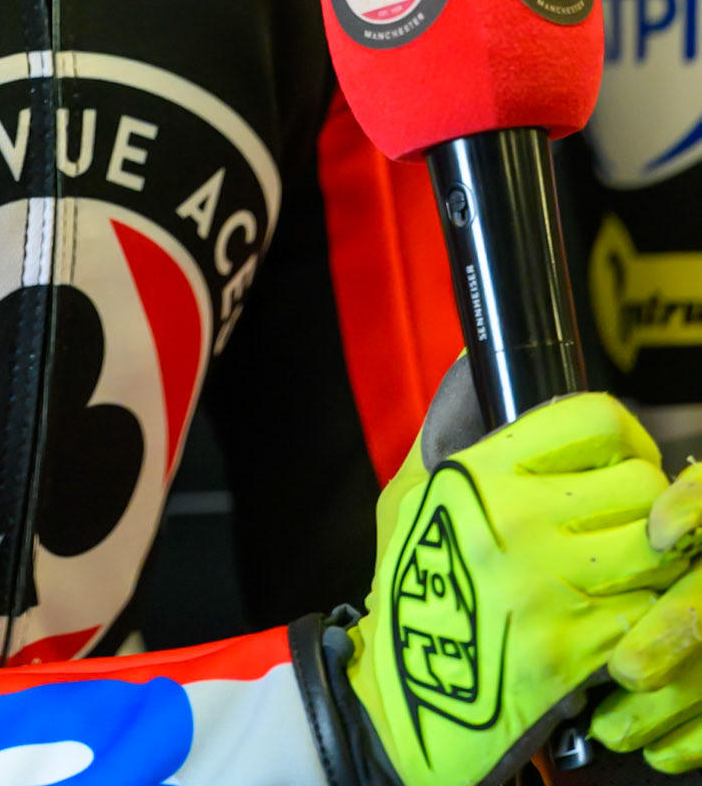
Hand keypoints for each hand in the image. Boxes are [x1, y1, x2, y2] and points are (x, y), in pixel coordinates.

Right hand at [345, 394, 682, 785]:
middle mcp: (521, 523)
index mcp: (482, 475)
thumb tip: (470, 355)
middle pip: (640, 485)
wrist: (399, 700)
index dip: (624, 431)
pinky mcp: (576, 654)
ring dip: (652, 561)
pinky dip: (641, 616)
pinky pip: (646, 616)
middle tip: (626, 517)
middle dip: (644, 500)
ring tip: (629, 566)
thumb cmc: (406, 585)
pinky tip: (615, 615)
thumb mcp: (410, 493)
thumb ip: (447, 429)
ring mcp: (552, 590)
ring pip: (657, 554)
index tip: (621, 452)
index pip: (593, 419)